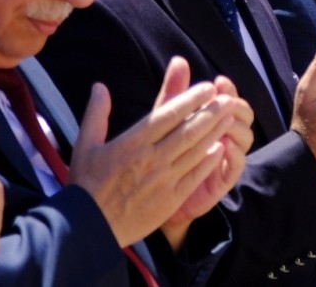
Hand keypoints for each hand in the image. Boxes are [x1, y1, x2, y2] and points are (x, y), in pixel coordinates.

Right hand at [70, 57, 249, 246]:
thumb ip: (96, 114)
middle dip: (212, 112)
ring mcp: (164, 179)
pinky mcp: (171, 198)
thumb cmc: (86, 184)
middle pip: (189, 130)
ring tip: (230, 117)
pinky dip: (209, 160)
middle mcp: (152, 158)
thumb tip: (99, 86)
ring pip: (196, 150)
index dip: (192, 99)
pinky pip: (195, 175)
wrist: (89, 227)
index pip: (169, 115)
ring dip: (215, 131)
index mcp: (133, 142)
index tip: (208, 87)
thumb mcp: (85, 146)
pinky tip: (221, 148)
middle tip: (228, 98)